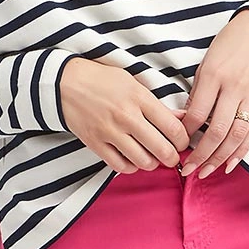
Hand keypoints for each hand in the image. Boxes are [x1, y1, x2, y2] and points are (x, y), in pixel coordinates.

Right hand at [58, 58, 192, 172]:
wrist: (65, 83)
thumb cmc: (102, 80)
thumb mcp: (133, 83)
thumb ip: (157, 104)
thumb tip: (181, 118)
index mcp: (139, 98)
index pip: (173, 128)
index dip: (184, 140)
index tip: (183, 142)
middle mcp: (126, 116)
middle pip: (162, 149)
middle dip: (173, 158)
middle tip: (173, 157)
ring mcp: (110, 132)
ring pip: (143, 161)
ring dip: (152, 164)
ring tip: (152, 157)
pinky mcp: (95, 143)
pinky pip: (120, 166)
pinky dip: (131, 167)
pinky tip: (133, 159)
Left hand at [173, 7, 248, 176]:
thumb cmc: (230, 44)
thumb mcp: (207, 62)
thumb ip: (199, 91)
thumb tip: (188, 120)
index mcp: (215, 75)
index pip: (197, 113)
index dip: (185, 133)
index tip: (177, 144)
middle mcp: (234, 87)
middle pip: (217, 131)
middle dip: (200, 155)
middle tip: (187, 170)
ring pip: (236, 136)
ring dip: (219, 158)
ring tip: (205, 172)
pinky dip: (241, 151)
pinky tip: (229, 164)